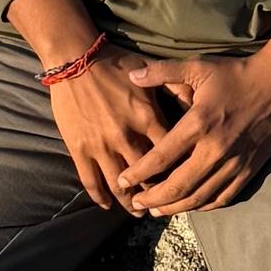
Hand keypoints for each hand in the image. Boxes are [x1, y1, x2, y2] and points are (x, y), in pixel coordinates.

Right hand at [8, 0, 172, 212]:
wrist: (74, 58)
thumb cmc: (114, 61)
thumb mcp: (149, 72)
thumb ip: (173, 86)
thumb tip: (196, 97)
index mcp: (147, 118)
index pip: (170, 153)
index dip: (179, 169)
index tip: (185, 180)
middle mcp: (126, 137)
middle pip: (148, 175)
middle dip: (158, 193)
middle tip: (165, 204)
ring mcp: (101, 146)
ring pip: (119, 185)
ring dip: (130, 202)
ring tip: (138, 212)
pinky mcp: (79, 149)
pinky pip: (91, 181)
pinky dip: (100, 196)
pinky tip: (107, 205)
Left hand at [114, 0, 270, 216]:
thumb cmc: (236, 74)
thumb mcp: (198, 66)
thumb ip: (163, 71)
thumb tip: (131, 74)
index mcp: (199, 123)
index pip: (162, 157)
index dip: (139, 172)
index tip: (123, 180)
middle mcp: (215, 149)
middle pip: (178, 186)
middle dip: (153, 198)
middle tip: (136, 203)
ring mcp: (234, 163)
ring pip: (199, 197)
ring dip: (175, 207)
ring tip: (157, 209)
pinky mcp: (249, 170)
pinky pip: (223, 197)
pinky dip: (204, 205)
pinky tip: (191, 205)